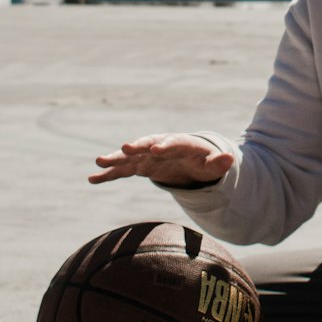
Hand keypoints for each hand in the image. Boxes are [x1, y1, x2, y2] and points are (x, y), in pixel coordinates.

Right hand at [89, 134, 233, 187]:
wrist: (189, 160)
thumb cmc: (203, 162)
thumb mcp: (213, 165)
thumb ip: (218, 163)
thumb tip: (229, 159)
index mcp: (182, 144)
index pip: (175, 142)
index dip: (166, 145)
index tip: (156, 149)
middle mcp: (161, 146)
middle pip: (148, 144)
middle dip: (137, 146)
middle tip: (125, 147)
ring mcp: (148, 155)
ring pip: (131, 156)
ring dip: (116, 158)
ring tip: (99, 162)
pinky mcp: (140, 165)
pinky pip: (123, 170)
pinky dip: (109, 174)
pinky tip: (92, 179)